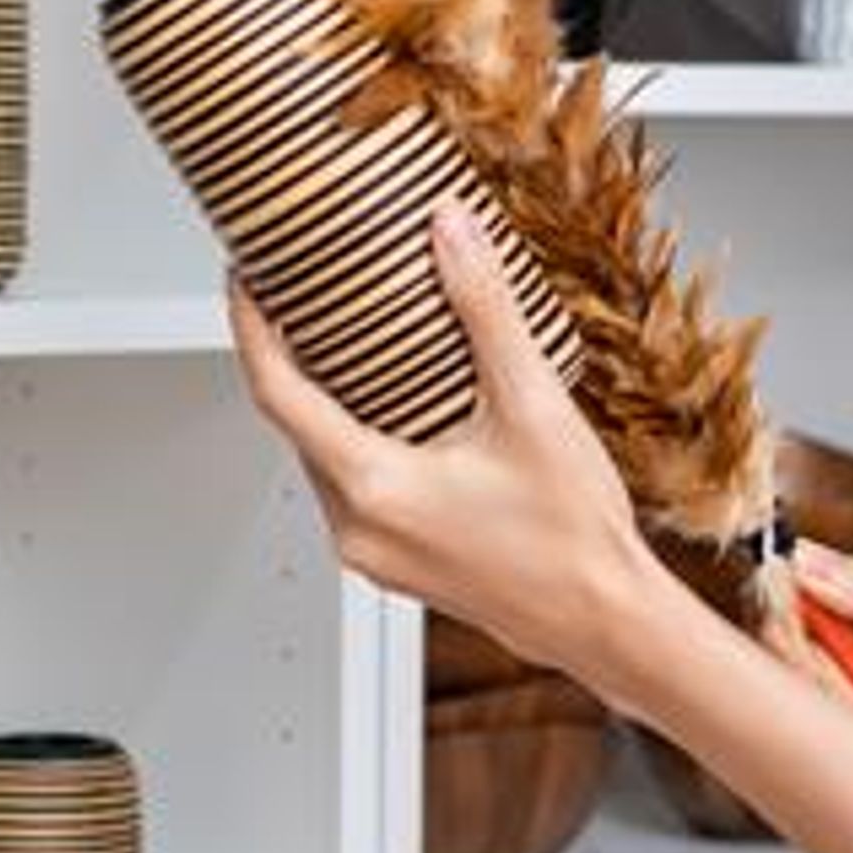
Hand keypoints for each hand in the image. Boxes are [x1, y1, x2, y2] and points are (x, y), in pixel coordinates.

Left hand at [227, 200, 663, 689]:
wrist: (606, 621)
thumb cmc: (574, 536)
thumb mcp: (533, 404)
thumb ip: (485, 308)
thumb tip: (451, 231)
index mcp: (375, 489)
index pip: (276, 392)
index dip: (250, 326)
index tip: (247, 278)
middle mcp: (358, 529)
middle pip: (294, 423)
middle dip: (290, 354)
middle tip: (300, 291)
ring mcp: (372, 553)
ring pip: (323, 456)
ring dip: (326, 399)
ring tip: (345, 339)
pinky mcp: (394, 562)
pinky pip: (352, 487)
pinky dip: (357, 438)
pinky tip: (393, 407)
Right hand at [786, 540, 852, 814]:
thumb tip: (803, 558)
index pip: (798, 570)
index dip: (795, 621)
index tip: (829, 663)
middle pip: (791, 622)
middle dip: (823, 672)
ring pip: (795, 665)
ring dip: (835, 702)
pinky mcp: (850, 689)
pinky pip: (810, 698)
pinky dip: (839, 721)